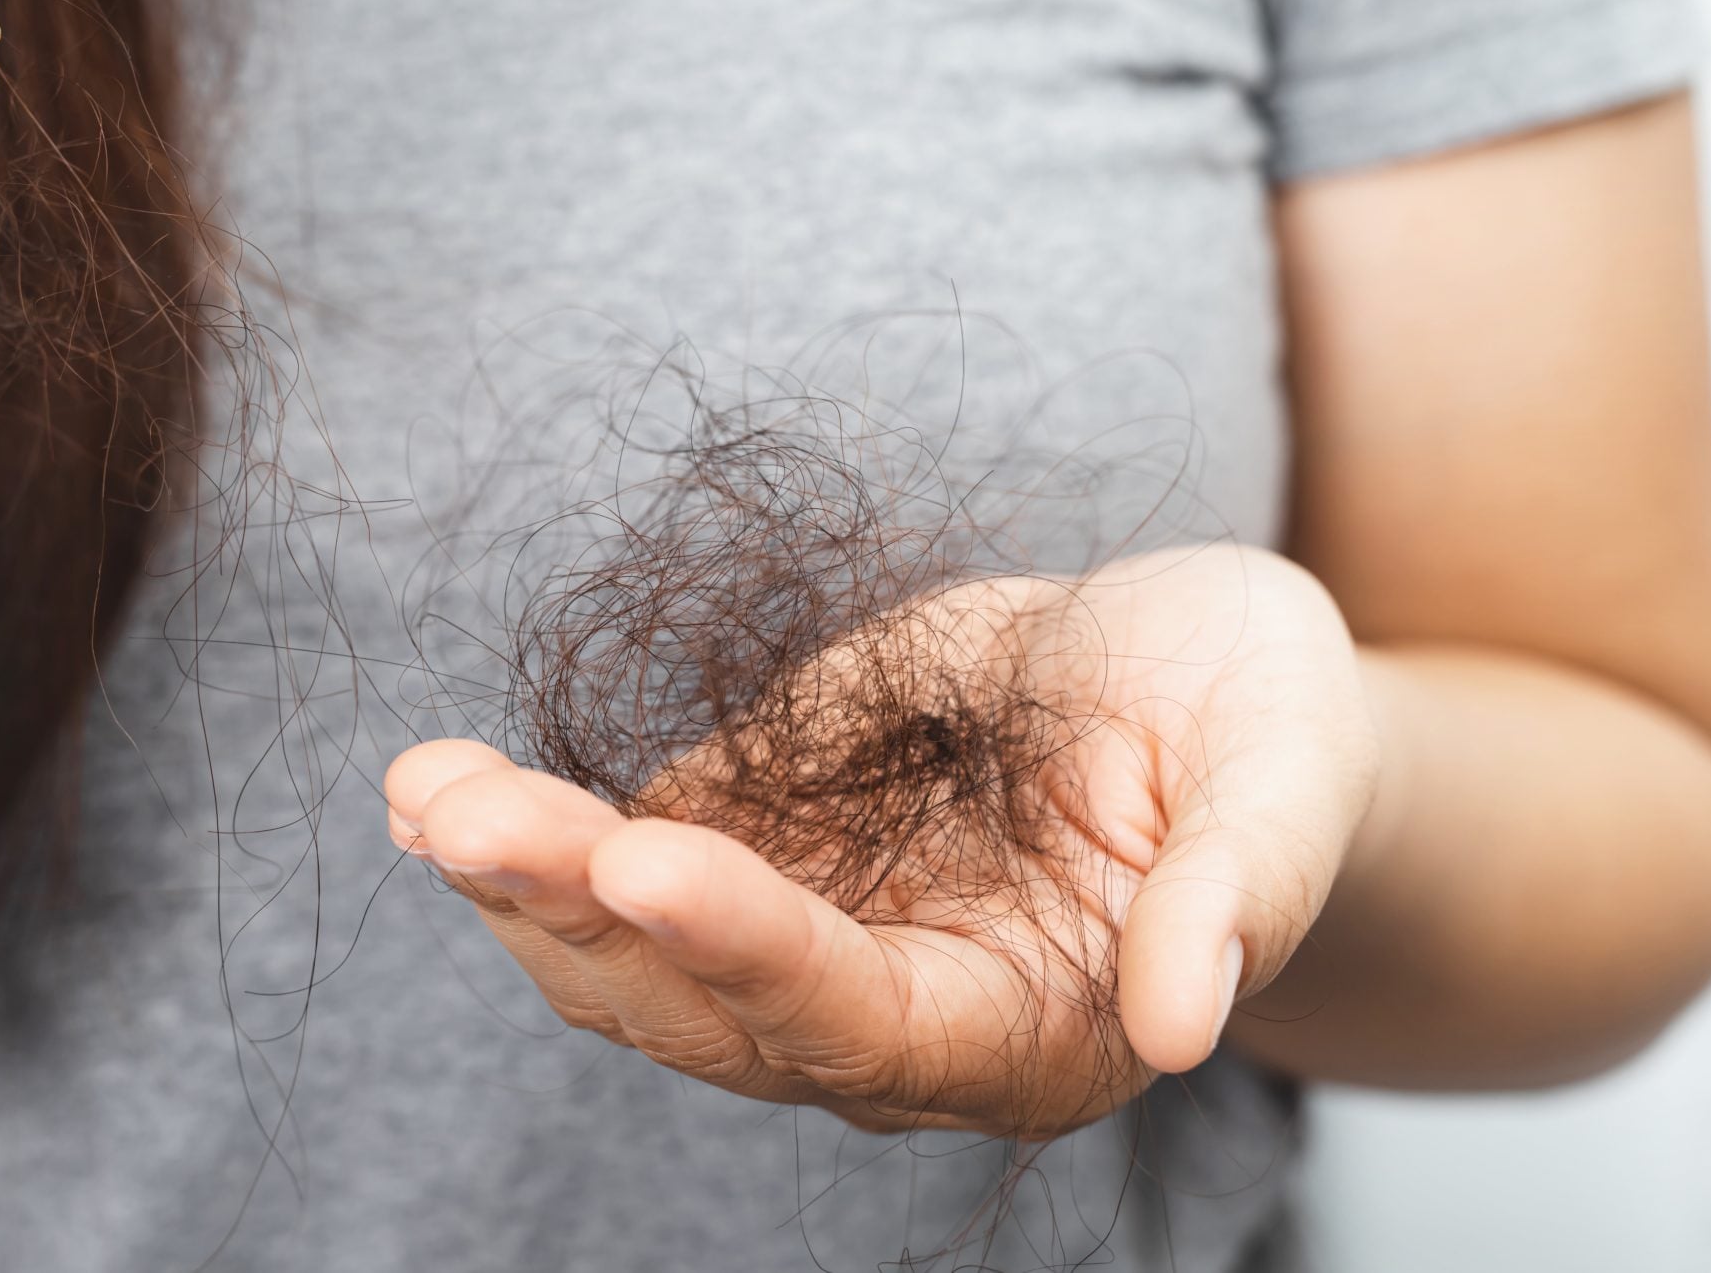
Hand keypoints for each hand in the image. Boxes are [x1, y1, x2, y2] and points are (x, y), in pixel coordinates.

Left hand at [385, 545, 1380, 1138]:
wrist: (1195, 684)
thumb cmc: (1262, 727)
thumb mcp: (1286, 773)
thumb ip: (1243, 893)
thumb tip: (1191, 1021)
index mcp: (1025, 1027)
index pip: (863, 1019)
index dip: (749, 951)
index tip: (642, 859)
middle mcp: (889, 1016)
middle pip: (703, 1007)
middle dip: (576, 911)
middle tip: (466, 816)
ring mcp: (802, 939)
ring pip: (629, 958)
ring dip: (518, 883)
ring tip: (424, 793)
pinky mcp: (751, 853)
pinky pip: (613, 870)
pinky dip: (522, 837)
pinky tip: (431, 789)